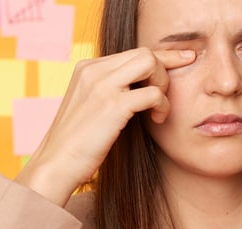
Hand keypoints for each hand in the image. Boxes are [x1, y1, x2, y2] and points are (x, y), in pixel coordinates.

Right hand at [15, 47, 196, 205]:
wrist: (56, 164)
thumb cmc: (77, 143)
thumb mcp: (90, 106)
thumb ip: (110, 90)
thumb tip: (142, 87)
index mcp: (87, 68)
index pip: (133, 51)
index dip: (163, 55)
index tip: (185, 58)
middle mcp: (93, 70)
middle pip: (144, 52)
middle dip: (165, 70)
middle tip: (166, 95)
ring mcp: (101, 86)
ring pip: (150, 63)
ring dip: (163, 84)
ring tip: (158, 109)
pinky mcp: (112, 106)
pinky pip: (152, 93)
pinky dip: (162, 105)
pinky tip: (157, 119)